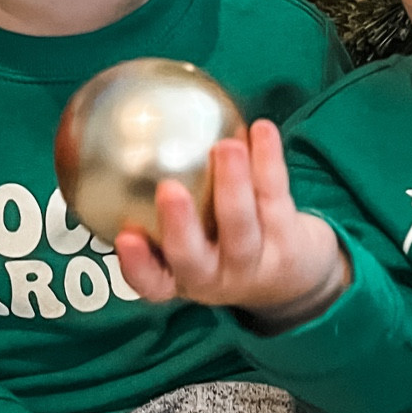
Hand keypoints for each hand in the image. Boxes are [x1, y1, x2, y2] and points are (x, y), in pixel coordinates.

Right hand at [112, 119, 348, 324]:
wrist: (297, 277)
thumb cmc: (223, 245)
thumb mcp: (192, 240)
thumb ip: (156, 207)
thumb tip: (115, 143)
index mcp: (181, 279)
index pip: (151, 283)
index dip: (136, 265)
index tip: (124, 237)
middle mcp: (215, 279)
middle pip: (193, 259)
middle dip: (179, 226)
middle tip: (168, 189)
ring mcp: (254, 264)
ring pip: (241, 226)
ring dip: (232, 185)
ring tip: (226, 147)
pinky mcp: (289, 243)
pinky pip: (275, 196)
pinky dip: (268, 160)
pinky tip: (261, 129)